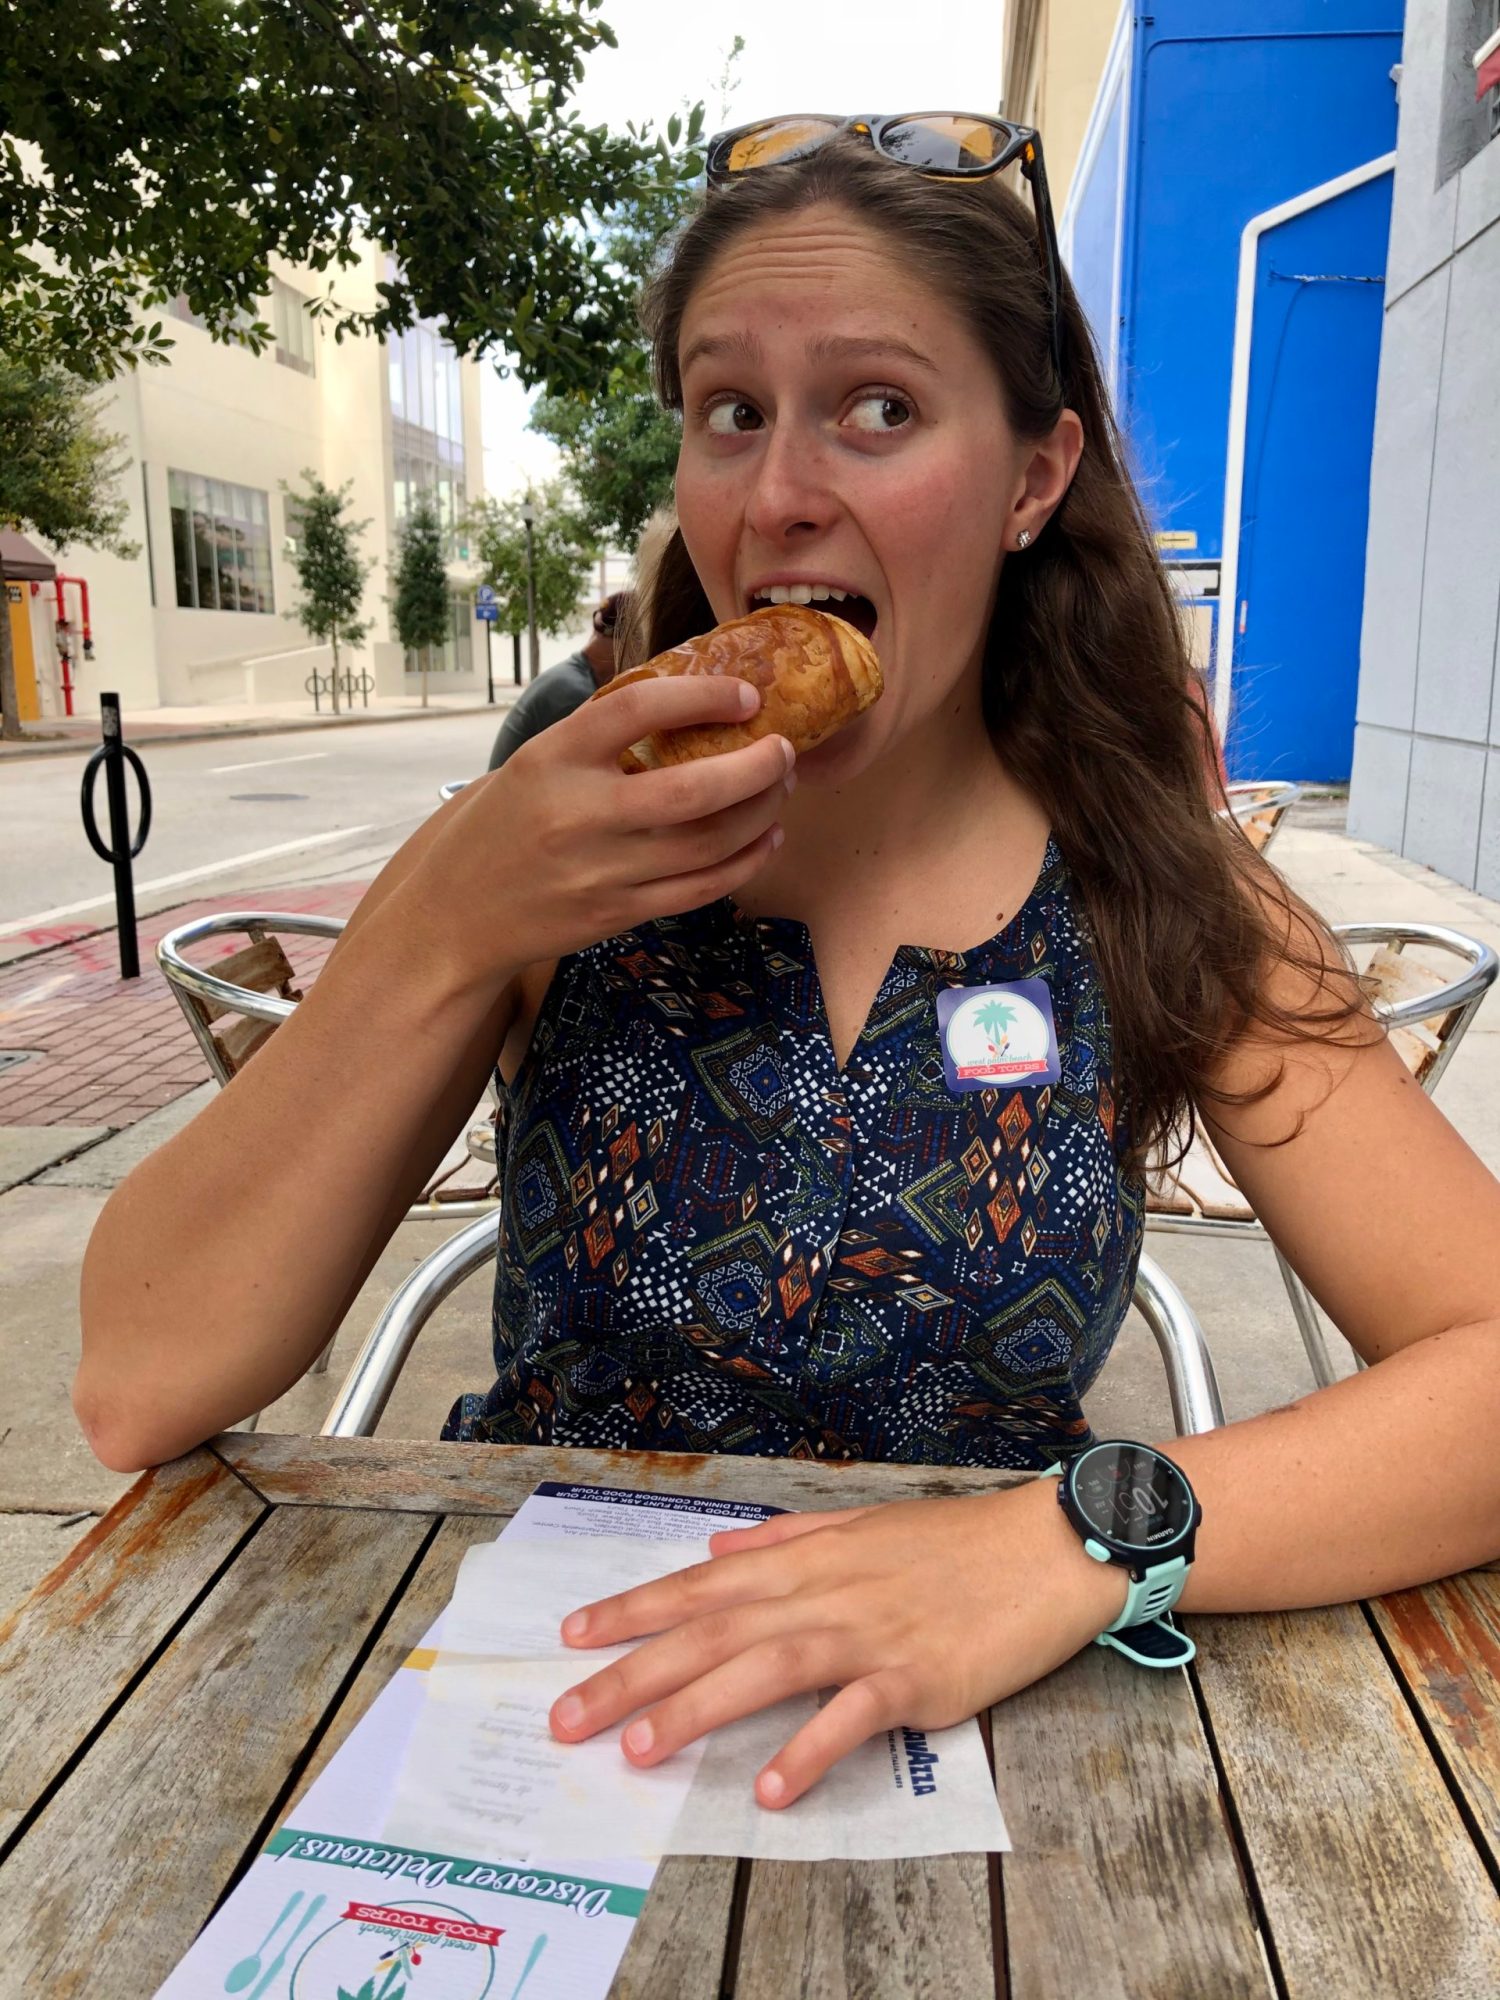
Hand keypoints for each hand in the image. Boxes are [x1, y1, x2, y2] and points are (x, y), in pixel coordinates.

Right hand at [414, 674, 794, 984]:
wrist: (454, 918)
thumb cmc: (498, 829)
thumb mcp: (529, 765)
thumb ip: (594, 741)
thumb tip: (683, 704)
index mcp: (551, 758)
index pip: (638, 708)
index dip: (703, 696)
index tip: (746, 695)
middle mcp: (578, 813)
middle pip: (694, 787)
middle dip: (757, 766)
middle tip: (784, 748)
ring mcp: (601, 870)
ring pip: (709, 842)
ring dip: (761, 814)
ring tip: (781, 790)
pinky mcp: (618, 914)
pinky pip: (700, 889)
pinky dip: (744, 862)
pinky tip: (764, 840)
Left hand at [548, 1478, 1127, 1807]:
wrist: (1046, 1547)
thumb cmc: (953, 1541)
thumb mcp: (861, 1525)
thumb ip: (785, 1539)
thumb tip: (719, 1548)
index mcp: (805, 1559)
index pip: (699, 1586)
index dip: (632, 1610)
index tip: (572, 1636)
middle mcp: (822, 1592)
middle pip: (711, 1631)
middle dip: (632, 1671)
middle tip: (567, 1715)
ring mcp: (867, 1635)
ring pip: (764, 1667)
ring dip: (696, 1707)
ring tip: (640, 1749)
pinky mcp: (916, 1679)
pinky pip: (853, 1718)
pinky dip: (811, 1750)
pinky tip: (773, 1789)